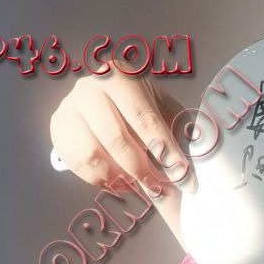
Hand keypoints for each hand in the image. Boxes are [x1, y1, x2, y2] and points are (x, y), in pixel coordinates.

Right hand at [49, 57, 196, 197]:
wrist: (100, 101)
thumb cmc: (139, 107)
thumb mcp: (162, 108)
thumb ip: (180, 127)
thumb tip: (204, 148)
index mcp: (121, 75)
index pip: (143, 117)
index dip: (163, 148)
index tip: (180, 172)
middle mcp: (91, 86)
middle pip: (117, 139)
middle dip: (142, 170)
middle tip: (159, 189)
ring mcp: (70, 107)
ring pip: (94, 155)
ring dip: (119, 177)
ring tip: (137, 186)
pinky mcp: (58, 129)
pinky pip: (79, 166)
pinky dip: (101, 180)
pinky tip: (117, 181)